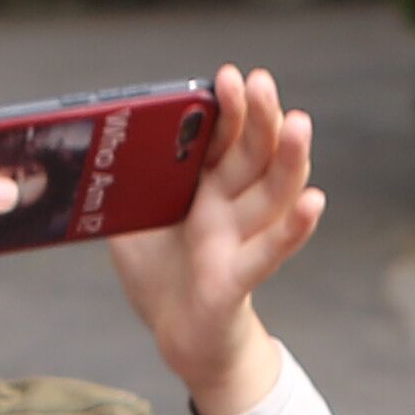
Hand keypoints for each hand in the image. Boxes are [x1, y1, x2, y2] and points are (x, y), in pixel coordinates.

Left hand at [106, 65, 320, 414]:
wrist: (177, 337)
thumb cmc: (160, 274)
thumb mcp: (127, 224)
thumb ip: (119, 190)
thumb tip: (101, 152)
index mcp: (206, 186)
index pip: (224, 139)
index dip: (229, 109)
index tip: (226, 77)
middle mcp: (231, 207)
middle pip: (254, 155)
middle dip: (259, 117)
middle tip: (262, 81)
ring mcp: (239, 240)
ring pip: (272, 194)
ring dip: (289, 159)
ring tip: (299, 123)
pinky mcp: (238, 279)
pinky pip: (269, 252)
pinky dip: (293, 228)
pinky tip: (313, 202)